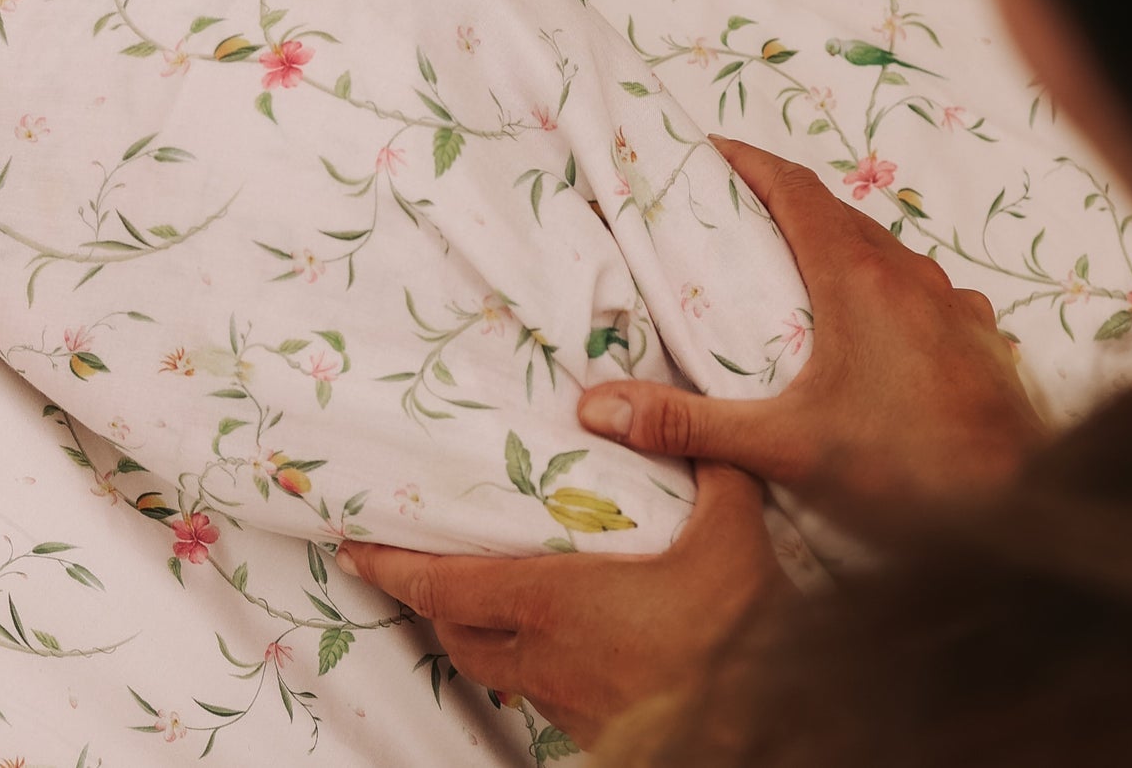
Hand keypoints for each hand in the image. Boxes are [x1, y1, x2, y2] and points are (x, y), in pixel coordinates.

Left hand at [338, 463, 777, 747]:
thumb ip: (693, 455)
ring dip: (477, 635)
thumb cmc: (744, 634)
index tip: (351, 549)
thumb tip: (640, 399)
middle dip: (426, 598)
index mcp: (555, 605)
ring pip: (495, 670)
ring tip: (479, 594)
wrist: (779, 730)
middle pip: (454, 633)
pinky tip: (556, 639)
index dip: (390, 568)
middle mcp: (546, 661)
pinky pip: (540, 695)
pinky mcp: (600, 733)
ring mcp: (570, 706)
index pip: (444, 588)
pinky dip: (527, 663)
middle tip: (411, 561)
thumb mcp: (732, 526)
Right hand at [580, 136, 1046, 519]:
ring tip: (794, 265)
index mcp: (855, 276)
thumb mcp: (785, 447)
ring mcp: (951, 304)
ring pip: (884, 248)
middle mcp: (907, 274)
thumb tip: (596, 408)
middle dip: (781, 200)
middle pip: (835, 212)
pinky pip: (923, 288)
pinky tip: (874, 326)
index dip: (747, 160)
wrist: (1027, 511)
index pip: (793, 187)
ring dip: (836, 241)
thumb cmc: (907, 472)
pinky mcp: (979, 339)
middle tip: (732, 209)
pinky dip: (885, 284)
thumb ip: (688, 423)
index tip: (707, 149)